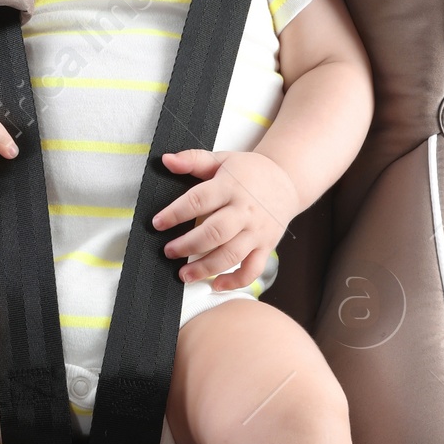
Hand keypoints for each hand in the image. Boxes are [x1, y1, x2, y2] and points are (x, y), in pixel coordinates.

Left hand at [152, 148, 299, 289]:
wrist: (286, 180)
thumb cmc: (248, 171)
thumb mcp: (221, 159)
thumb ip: (193, 159)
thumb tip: (166, 160)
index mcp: (230, 186)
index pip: (199, 200)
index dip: (175, 213)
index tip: (157, 223)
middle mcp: (245, 210)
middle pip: (215, 233)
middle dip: (188, 245)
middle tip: (169, 251)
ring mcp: (257, 231)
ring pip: (231, 255)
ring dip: (206, 268)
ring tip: (183, 275)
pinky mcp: (267, 246)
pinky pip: (252, 269)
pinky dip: (235, 281)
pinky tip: (216, 285)